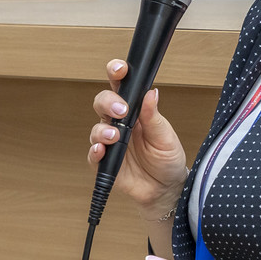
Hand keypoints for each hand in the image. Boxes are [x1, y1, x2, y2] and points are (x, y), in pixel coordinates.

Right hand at [87, 60, 187, 219]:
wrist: (165, 189)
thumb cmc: (167, 160)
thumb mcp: (166, 137)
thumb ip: (154, 117)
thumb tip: (151, 93)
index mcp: (135, 111)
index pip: (122, 87)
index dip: (117, 74)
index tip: (120, 70)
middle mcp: (119, 124)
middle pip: (102, 103)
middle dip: (108, 102)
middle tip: (121, 110)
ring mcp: (111, 143)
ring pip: (96, 128)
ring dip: (102, 130)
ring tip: (114, 136)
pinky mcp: (105, 163)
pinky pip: (93, 155)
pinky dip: (94, 151)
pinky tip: (100, 150)